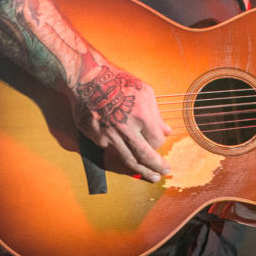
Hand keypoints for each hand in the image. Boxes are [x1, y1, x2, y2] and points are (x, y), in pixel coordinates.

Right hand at [71, 56, 171, 182]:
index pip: (157, 141)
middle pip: (145, 156)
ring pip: (128, 159)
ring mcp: (109, 135)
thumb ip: (157, 114)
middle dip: (157, 167)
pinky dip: (122, 153)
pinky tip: (128, 156)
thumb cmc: (118, 81)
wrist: (87, 78)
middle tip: (164, 173)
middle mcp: (125, 128)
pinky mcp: (96, 138)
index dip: (160, 143)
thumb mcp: (145, 92)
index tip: (160, 143)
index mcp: (141, 115)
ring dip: (142, 171)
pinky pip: (113, 150)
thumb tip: (167, 131)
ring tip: (151, 177)